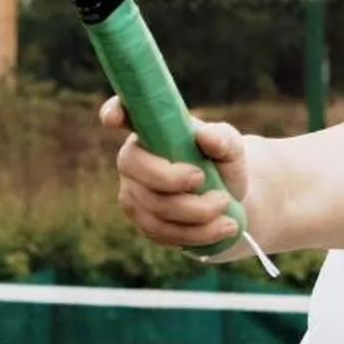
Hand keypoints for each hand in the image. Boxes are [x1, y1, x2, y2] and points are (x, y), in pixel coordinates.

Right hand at [102, 96, 249, 249]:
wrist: (228, 199)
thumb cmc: (223, 163)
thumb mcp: (230, 147)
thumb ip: (223, 138)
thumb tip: (208, 138)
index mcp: (149, 130)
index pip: (122, 113)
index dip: (114, 112)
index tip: (114, 118)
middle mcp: (133, 159)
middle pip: (138, 169)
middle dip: (175, 179)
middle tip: (212, 180)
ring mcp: (133, 192)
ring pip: (155, 207)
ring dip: (197, 211)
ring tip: (227, 205)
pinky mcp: (143, 221)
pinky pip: (163, 231)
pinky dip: (196, 232)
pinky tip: (222, 227)